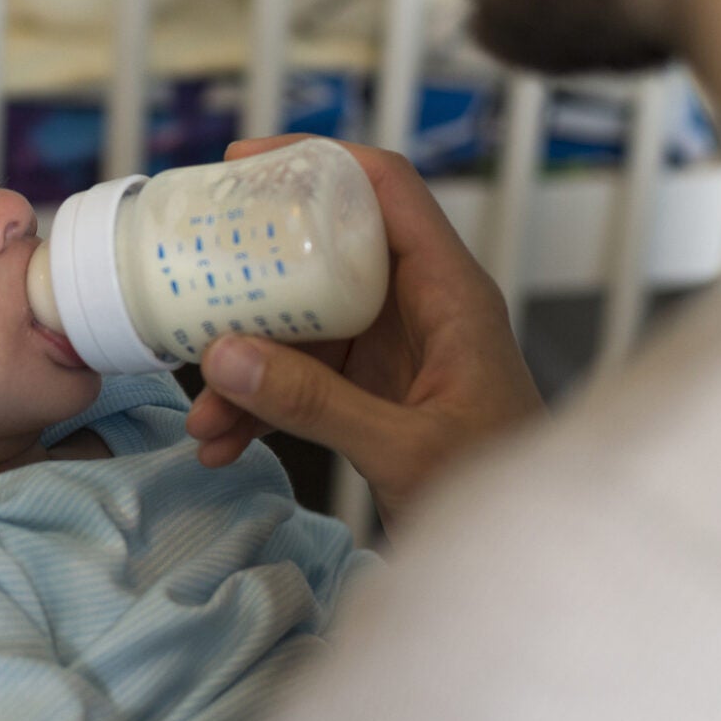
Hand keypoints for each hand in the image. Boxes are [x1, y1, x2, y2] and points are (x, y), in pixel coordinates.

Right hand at [185, 136, 543, 529]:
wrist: (529, 559)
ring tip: (201, 413)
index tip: (246, 163)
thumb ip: (315, 404)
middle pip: (325, 253)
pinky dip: (260, 406)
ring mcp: (394, 350)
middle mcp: (419, 308)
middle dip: (253, 278)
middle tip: (191, 275)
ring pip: (302, 327)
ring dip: (246, 366)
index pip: (387, 189)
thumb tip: (225, 355)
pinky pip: (302, 379)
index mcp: (450, 293)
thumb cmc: (504, 495)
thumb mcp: (403, 448)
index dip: (318, 161)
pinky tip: (224, 443)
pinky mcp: (373, 392)